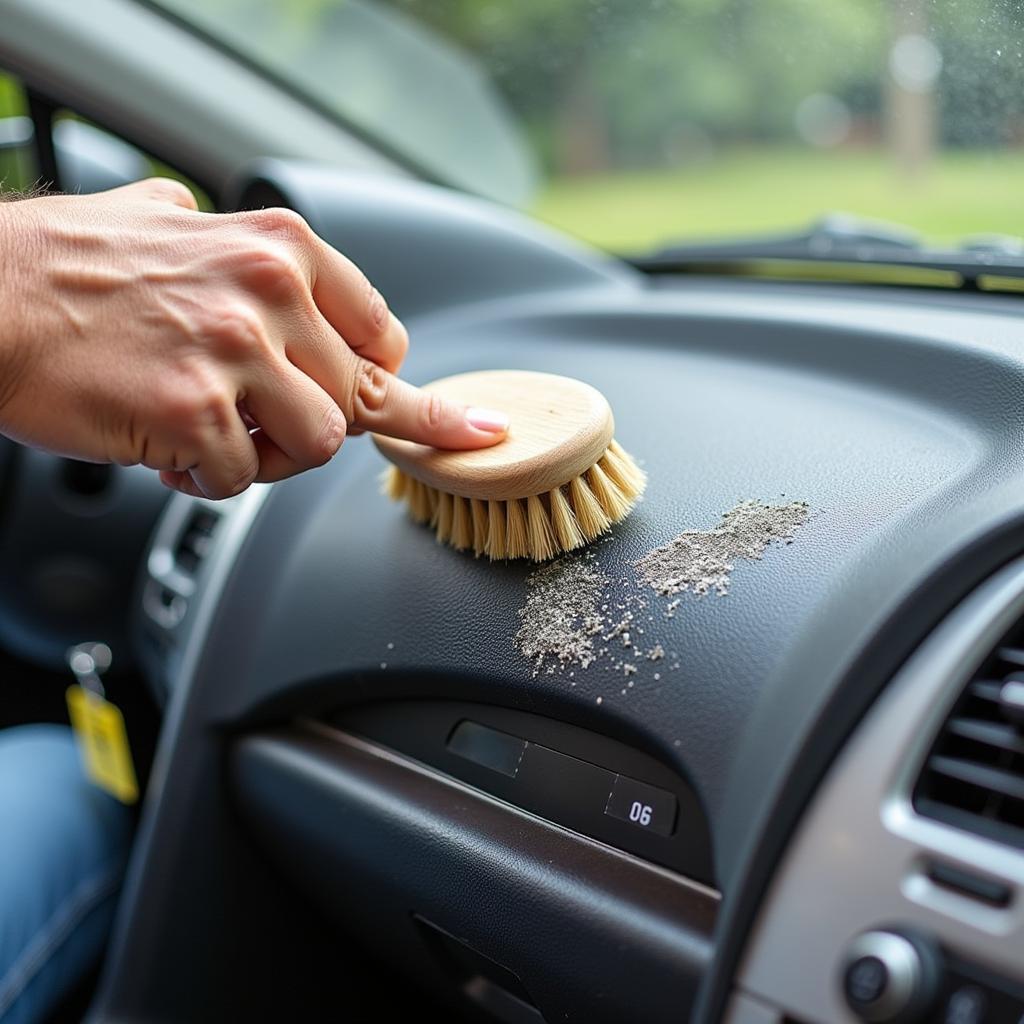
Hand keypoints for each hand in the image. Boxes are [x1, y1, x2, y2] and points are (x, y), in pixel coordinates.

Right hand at [0, 178, 508, 497]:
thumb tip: (297, 280)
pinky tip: (166, 448)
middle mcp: (269, 292)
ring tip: (211, 435)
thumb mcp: (178, 226)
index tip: (426, 411)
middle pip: (353, 402)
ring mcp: (234, 352)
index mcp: (281, 248)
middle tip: (249, 418)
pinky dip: (205, 478)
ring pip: (318, 445)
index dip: (388, 381)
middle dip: (306, 424)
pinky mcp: (193, 410)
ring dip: (269, 457)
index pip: (383, 334)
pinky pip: (241, 478)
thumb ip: (246, 253)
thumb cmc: (70, 267)